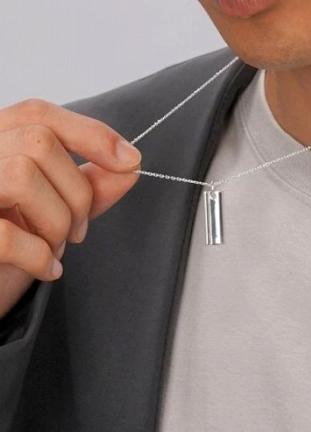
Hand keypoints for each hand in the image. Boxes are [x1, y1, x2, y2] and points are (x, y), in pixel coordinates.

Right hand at [0, 98, 142, 319]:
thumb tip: (129, 167)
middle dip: (76, 194)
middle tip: (76, 232)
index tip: (130, 160)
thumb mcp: (52, 211)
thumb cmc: (10, 244)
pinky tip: (46, 269)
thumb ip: (87, 187)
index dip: (90, 134)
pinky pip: (8, 236)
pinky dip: (40, 258)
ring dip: (56, 223)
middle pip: (40, 144)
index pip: (38, 115)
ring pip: (23, 176)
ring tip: (52, 246)